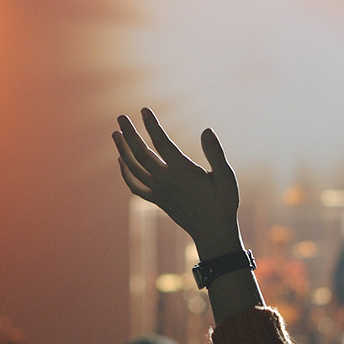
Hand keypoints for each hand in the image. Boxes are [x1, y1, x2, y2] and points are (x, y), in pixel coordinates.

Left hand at [113, 108, 243, 259]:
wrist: (213, 233)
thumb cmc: (223, 203)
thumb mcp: (227, 178)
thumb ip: (216, 154)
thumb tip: (206, 131)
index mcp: (183, 172)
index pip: (162, 143)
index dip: (152, 126)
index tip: (144, 110)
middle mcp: (167, 180)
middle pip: (140, 154)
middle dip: (129, 134)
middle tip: (120, 117)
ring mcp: (159, 191)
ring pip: (133, 168)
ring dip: (122, 150)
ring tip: (115, 134)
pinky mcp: (157, 200)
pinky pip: (135, 186)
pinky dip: (125, 173)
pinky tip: (121, 161)